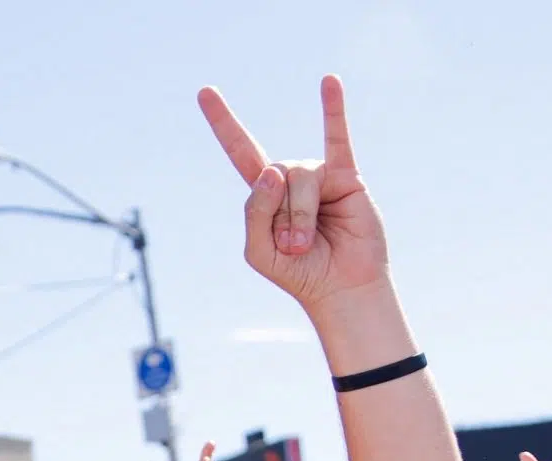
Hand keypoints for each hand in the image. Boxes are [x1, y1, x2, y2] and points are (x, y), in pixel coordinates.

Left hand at [200, 76, 386, 312]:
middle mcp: (291, 178)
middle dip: (280, 215)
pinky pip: (337, 138)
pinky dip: (332, 109)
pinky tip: (329, 81)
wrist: (343, 289)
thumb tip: (272, 171)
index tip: (205, 92)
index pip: (241, 151)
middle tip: (293, 247)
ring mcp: (318, 175)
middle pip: (273, 175)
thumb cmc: (301, 273)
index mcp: (266, 193)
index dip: (223, 123)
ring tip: (308, 242)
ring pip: (300, 176)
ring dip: (300, 214)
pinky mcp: (346, 176)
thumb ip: (255, 213)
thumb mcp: (260, 251)